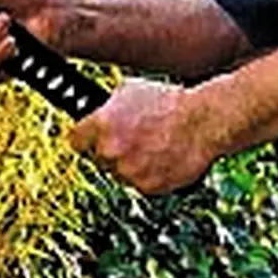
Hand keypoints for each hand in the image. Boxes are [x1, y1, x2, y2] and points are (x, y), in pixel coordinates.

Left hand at [69, 78, 221, 194]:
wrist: (202, 122)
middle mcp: (110, 151)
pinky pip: (139, 183)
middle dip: (109, 150)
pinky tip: (161, 158)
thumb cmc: (169, 102)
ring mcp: (128, 171)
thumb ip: (107, 107)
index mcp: (101, 125)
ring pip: (119, 173)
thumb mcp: (130, 90)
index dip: (84, 138)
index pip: (75, 140)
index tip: (89, 138)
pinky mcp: (146, 187)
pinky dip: (147, 175)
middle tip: (130, 139)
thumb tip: (95, 111)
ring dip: (129, 164)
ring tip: (151, 147)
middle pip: (98, 158)